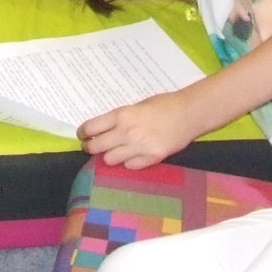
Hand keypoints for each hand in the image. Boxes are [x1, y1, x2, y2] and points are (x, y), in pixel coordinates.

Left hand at [79, 91, 201, 168]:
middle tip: (91, 147)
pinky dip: (128, 162)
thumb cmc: (164, 104)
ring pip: (110, 160)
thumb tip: (106, 129)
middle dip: (90, 147)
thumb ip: (122, 118)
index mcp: (121, 115)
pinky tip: (132, 156)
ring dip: (109, 156)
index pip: (91, 128)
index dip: (83, 133)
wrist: (189, 113)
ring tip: (114, 152)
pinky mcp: (151, 159)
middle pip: (96, 147)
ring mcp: (138, 148)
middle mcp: (126, 132)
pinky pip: (130, 166)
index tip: (82, 135)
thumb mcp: (138, 106)